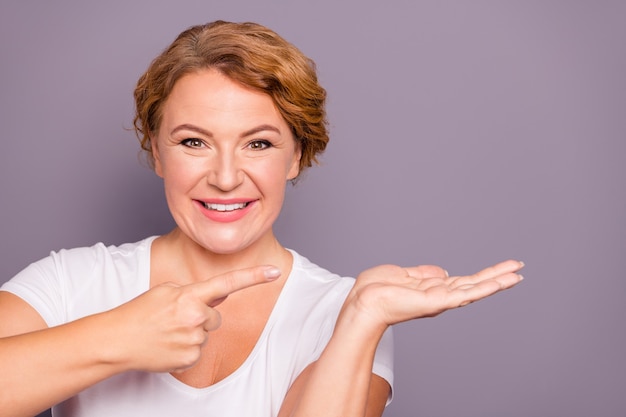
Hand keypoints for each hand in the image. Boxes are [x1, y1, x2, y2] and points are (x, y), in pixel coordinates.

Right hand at [105, 265, 280, 372]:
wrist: (117, 340)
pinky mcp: (190, 359)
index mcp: (190, 295)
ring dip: (192, 333)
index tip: (275, 272)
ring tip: (168, 332)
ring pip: (206, 334)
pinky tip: (168, 345)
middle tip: (175, 319)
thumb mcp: (167, 291)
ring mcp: (194, 340)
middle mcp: (196, 317)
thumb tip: (220, 295)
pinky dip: (185, 349)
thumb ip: (196, 292)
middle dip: (201, 317)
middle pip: (215, 317)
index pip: (228, 283)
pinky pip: (198, 351)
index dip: (254, 277)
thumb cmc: (140, 313)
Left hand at [346, 260, 523, 329]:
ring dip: (497, 282)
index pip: (464, 280)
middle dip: (498, 276)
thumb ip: (425, 273)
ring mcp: (440, 300)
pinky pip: (464, 294)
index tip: (503, 268)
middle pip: (475, 284)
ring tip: (517, 276)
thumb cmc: (375, 291)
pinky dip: (483, 289)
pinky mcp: (436, 302)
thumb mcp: (404, 274)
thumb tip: (443, 270)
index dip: (484, 275)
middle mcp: (440, 296)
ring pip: (474, 289)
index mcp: (433, 289)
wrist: (362, 302)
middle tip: (520, 269)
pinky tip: (499, 283)